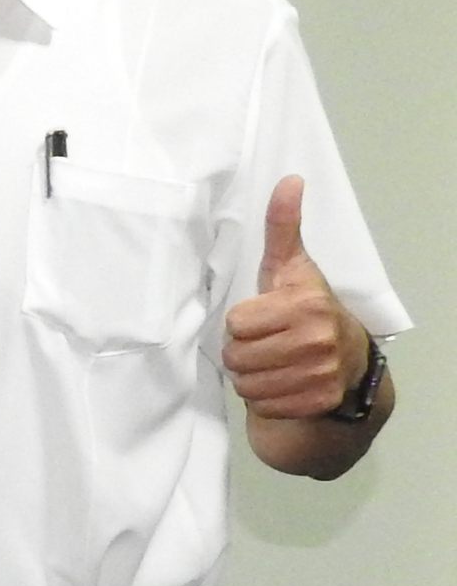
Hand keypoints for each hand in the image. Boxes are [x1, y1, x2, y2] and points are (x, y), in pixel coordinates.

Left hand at [222, 177, 367, 418]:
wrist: (348, 361)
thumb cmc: (307, 309)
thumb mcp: (292, 268)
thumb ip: (283, 227)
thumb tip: (289, 179)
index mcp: (306, 304)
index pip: (236, 323)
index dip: (242, 322)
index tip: (262, 318)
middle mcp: (317, 340)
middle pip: (237, 356)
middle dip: (243, 352)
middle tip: (265, 344)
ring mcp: (320, 374)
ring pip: (246, 384)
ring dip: (251, 377)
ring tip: (273, 363)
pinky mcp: (318, 402)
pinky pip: (263, 406)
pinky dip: (266, 399)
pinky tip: (284, 383)